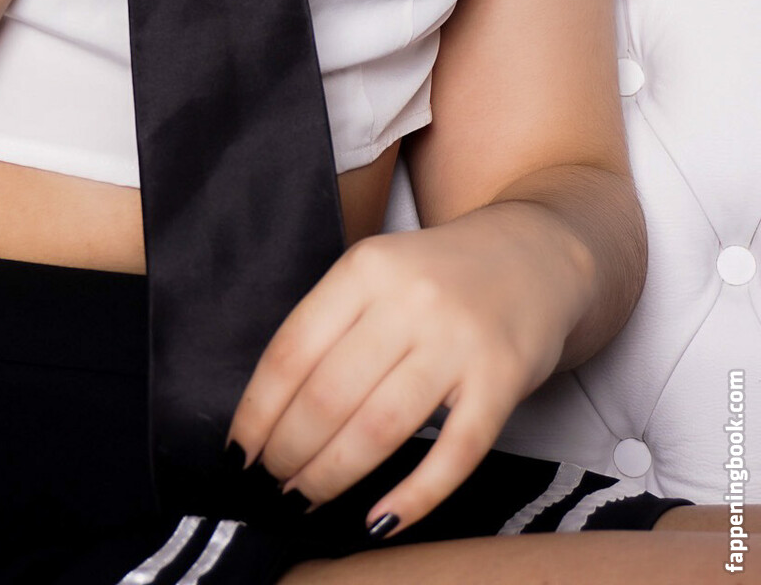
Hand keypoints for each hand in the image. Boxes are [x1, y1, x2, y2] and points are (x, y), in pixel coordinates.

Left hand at [225, 203, 590, 538]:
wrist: (534, 254)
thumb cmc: (437, 276)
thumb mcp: (377, 272)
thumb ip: (332, 324)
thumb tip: (271, 410)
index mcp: (366, 268)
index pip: (293, 350)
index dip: (259, 410)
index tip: (239, 452)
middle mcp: (410, 300)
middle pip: (330, 394)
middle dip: (290, 451)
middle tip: (272, 485)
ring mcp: (458, 341)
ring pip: (380, 427)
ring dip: (333, 474)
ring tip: (305, 499)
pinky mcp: (502, 380)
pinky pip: (454, 453)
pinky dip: (414, 495)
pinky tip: (380, 518)